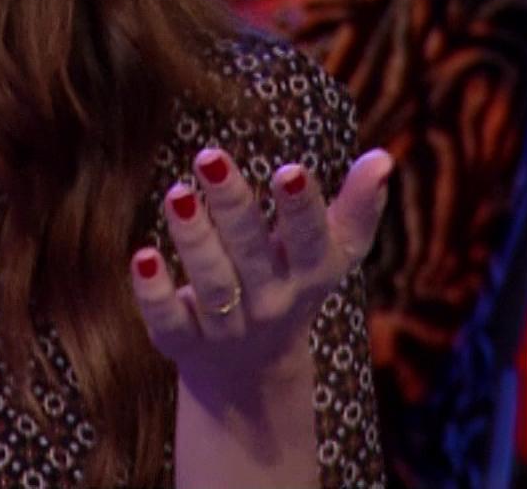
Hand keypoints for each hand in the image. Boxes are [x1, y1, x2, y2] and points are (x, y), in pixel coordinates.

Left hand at [131, 146, 391, 399]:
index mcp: (309, 275)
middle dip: (233, 204)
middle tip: (208, 156)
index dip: (301, 208)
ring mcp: (226, 325)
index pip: (310, 241)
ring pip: (211, 282)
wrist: (252, 371)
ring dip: (194, 238)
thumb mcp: (331, 254)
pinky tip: (142, 255)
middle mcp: (270, 302)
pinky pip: (169, 319)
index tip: (290, 169)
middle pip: (251, 252)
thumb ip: (357, 209)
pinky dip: (154, 292)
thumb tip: (384, 158)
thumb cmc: (291, 284)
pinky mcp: (183, 341)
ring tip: (177, 193)